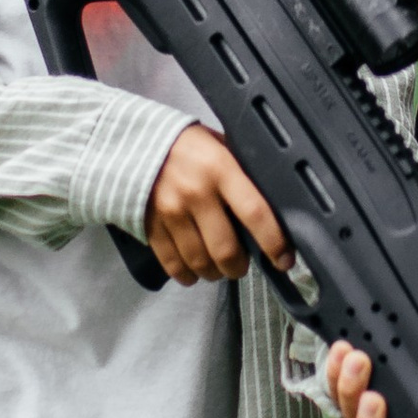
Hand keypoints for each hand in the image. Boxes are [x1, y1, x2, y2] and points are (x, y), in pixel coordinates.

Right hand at [146, 126, 290, 284]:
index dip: (273, 243)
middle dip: (239, 267)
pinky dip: (188, 275)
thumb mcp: (220, 146)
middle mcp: (196, 193)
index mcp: (221, 169)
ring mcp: (171, 212)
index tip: (283, 260)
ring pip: (200, 263)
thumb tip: (273, 203)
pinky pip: (173, 264)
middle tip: (242, 265)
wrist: (133, 142)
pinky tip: (194, 272)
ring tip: (219, 268)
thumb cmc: (187, 145)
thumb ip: (242, 173)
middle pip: (226, 250)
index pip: (255, 213)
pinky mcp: (151, 227)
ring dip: (215, 273)